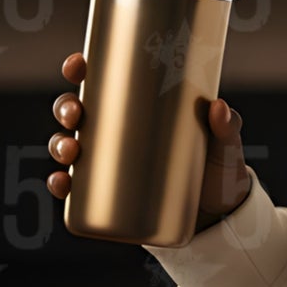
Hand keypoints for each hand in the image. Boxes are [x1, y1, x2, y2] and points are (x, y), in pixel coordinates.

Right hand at [46, 50, 251, 235]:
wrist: (219, 221)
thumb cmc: (219, 173)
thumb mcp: (225, 148)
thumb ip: (227, 128)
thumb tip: (219, 108)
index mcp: (141, 108)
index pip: (104, 82)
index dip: (82, 69)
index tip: (77, 65)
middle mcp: (119, 133)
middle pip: (79, 112)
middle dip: (66, 108)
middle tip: (75, 114)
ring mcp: (111, 164)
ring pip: (71, 146)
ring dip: (59, 144)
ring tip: (70, 151)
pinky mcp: (109, 195)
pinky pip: (75, 189)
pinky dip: (62, 185)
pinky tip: (60, 184)